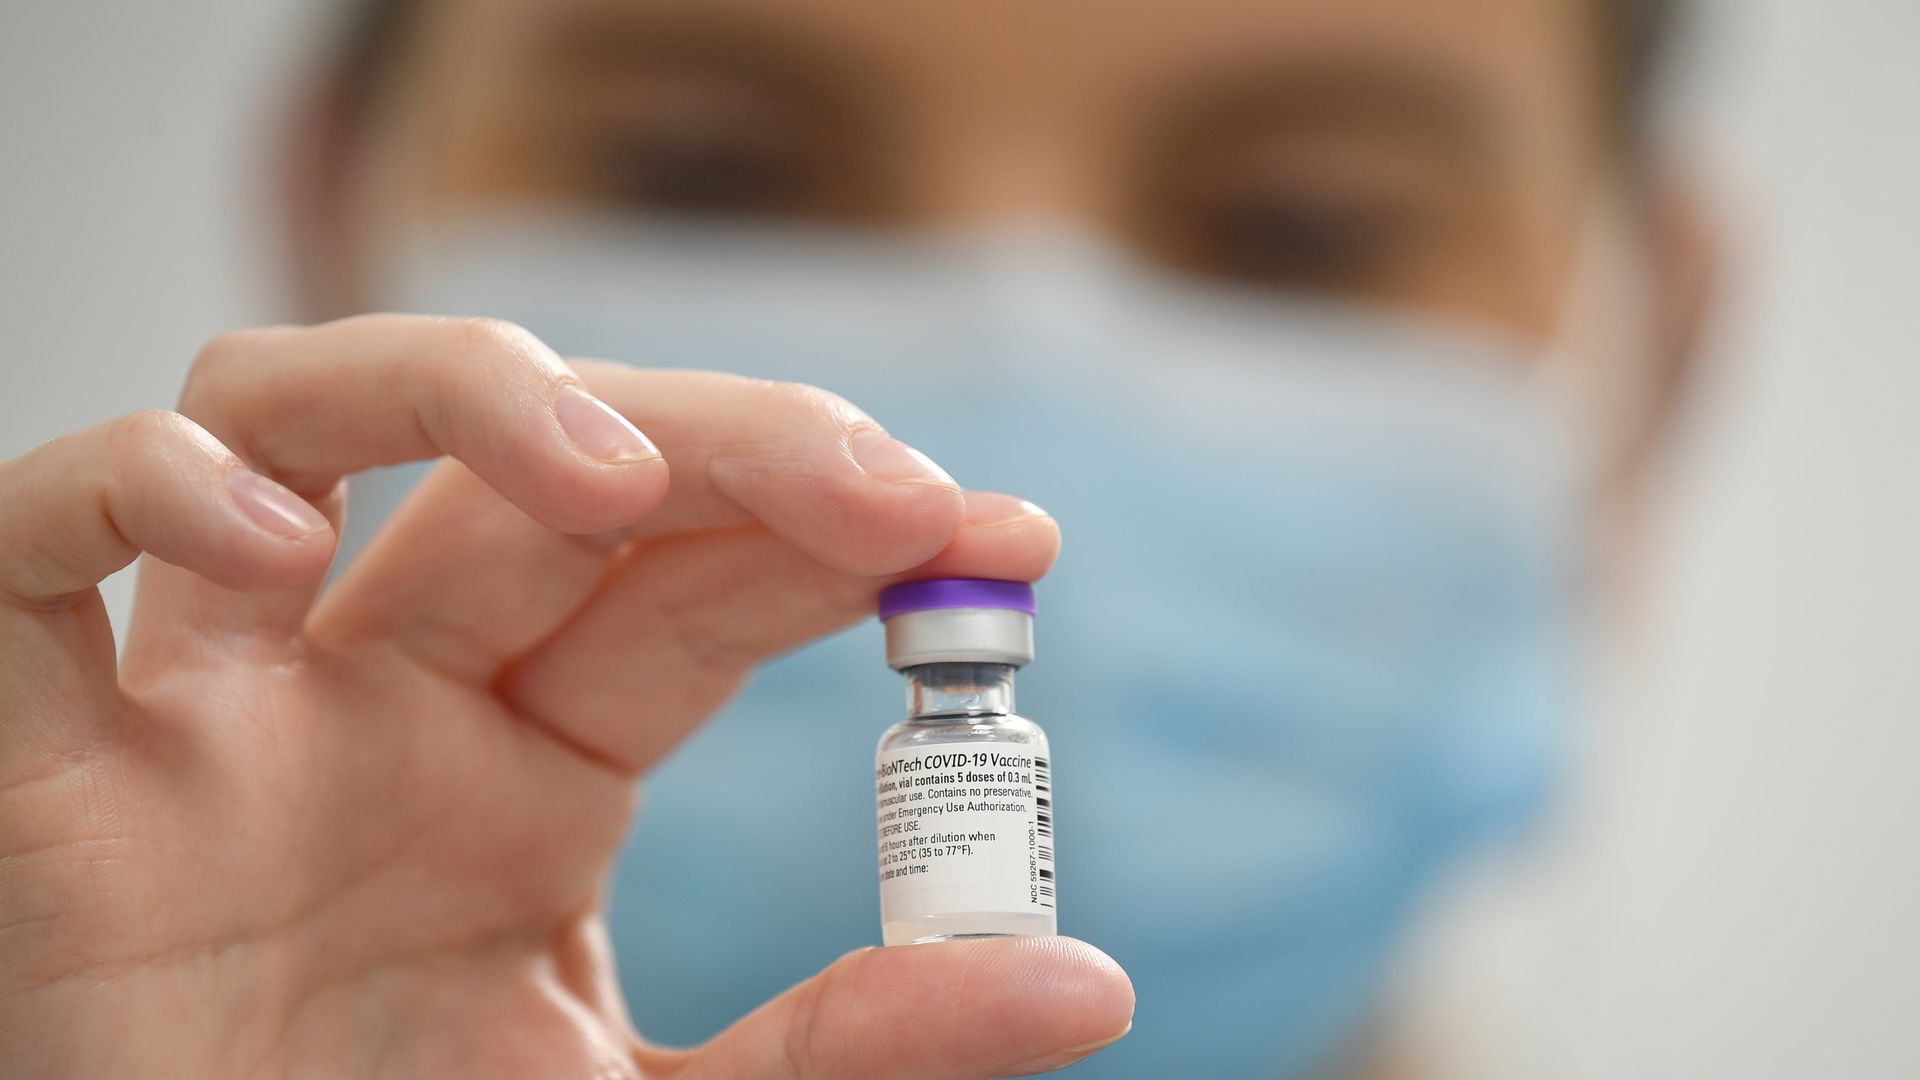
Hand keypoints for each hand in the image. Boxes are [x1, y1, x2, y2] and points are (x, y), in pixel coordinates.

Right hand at [0, 315, 1132, 1077]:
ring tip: (615, 475)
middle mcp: (378, 699)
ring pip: (288, 416)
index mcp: (527, 768)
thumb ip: (850, 1044)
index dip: (841, 525)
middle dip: (725, 441)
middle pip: (538, 464)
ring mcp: (211, 712)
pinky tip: (263, 535)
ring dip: (456, 389)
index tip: (1004, 536)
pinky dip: (129, 487)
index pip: (696, 575)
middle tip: (889, 490)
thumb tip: (1087, 982)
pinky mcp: (41, 767)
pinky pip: (32, 550)